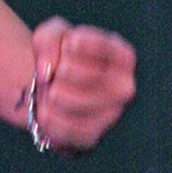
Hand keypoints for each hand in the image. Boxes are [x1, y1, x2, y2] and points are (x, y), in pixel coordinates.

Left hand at [30, 16, 135, 152]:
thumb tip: (48, 69)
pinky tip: (47, 110)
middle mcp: (124, 87)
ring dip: (50, 94)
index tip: (68, 45)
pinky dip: (47, 117)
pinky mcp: (92, 137)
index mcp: (122, 57)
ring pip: (69, 100)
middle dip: (60, 70)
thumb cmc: (58, 57)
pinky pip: (62, 127)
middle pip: (83, 74)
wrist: (49, 90)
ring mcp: (111, 115)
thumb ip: (50, 39)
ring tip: (52, 91)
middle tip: (58, 73)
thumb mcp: (52, 35)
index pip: (102, 46)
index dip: (77, 44)